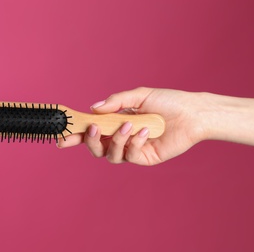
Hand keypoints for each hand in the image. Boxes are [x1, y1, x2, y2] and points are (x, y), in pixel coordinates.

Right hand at [57, 87, 206, 164]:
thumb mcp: (139, 95)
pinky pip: (131, 156)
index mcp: (117, 122)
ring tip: (129, 125)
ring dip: (117, 140)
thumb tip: (93, 108)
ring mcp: (132, 149)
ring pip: (111, 155)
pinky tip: (146, 131)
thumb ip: (116, 102)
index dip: (76, 135)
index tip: (61, 135)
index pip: (92, 131)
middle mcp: (121, 138)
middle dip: (90, 141)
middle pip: (96, 148)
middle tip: (93, 130)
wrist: (192, 113)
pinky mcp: (144, 158)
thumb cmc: (167, 102)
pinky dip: (134, 143)